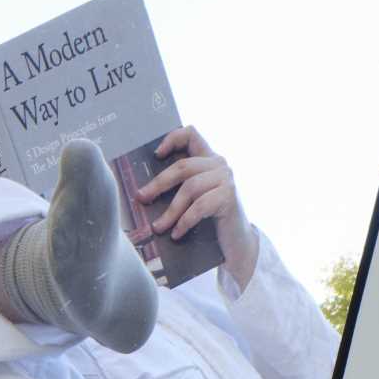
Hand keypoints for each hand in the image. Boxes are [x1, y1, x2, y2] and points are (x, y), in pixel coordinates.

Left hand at [141, 128, 258, 282]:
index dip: (172, 139)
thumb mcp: (194, 199)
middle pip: (183, 166)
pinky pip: (200, 206)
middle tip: (142, 198)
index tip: (156, 155)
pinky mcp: (229, 196)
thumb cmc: (210, 222)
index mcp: (208, 160)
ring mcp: (226, 179)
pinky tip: (176, 234)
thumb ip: (180, 187)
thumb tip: (145, 192)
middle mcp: (219, 164)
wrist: (236, 243)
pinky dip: (184, 221)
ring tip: (158, 227)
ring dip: (171, 210)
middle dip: (159, 183)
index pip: (191, 135)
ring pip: (190, 188)